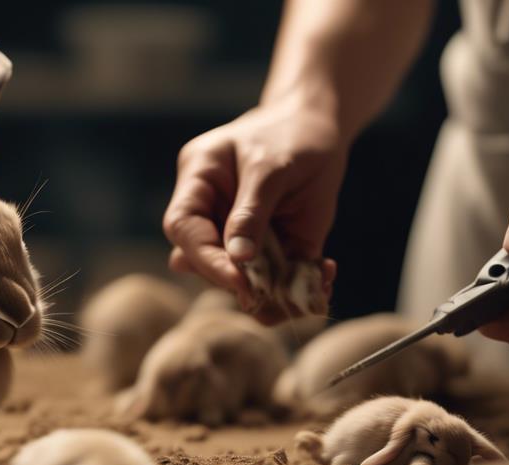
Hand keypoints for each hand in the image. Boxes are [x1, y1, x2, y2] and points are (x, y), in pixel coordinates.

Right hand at [163, 97, 343, 309]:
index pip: (183, 227)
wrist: (323, 125)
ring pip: (238, 276)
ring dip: (270, 292)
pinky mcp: (271, 246)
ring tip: (305, 291)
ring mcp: (239, 231)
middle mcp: (212, 209)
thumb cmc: (293, 134)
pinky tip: (325, 274)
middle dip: (235, 280)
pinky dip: (297, 287)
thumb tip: (237, 261)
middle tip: (268, 295)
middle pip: (204, 258)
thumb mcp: (271, 168)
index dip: (205, 258)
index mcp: (199, 179)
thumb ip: (251, 213)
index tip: (238, 280)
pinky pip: (274, 277)